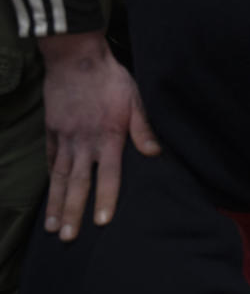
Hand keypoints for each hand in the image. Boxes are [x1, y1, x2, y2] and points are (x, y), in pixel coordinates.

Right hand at [38, 31, 160, 241]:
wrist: (76, 55)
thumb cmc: (111, 79)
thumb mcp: (135, 101)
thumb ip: (143, 129)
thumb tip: (155, 154)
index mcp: (108, 137)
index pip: (108, 176)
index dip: (105, 199)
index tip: (102, 222)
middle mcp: (83, 142)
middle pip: (77, 183)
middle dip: (73, 212)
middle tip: (68, 237)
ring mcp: (64, 137)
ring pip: (59, 176)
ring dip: (56, 203)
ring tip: (53, 227)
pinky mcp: (52, 129)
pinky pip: (50, 158)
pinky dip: (49, 178)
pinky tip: (50, 195)